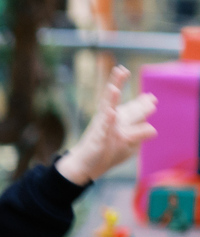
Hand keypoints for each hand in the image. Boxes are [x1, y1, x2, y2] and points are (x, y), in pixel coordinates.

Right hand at [56, 66, 157, 186]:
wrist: (85, 166)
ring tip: (113, 86)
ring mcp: (101, 127)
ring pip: (106, 109)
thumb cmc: (105, 153)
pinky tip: (110, 113)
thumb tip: (152, 129)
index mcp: (118, 120)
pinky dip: (107, 120)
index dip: (140, 101)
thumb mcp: (127, 144)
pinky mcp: (97, 138)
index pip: (130, 107)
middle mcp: (108, 120)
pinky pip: (103, 128)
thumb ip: (138, 133)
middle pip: (114, 99)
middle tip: (122, 70)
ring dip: (110, 97)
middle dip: (117, 83)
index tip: (151, 97)